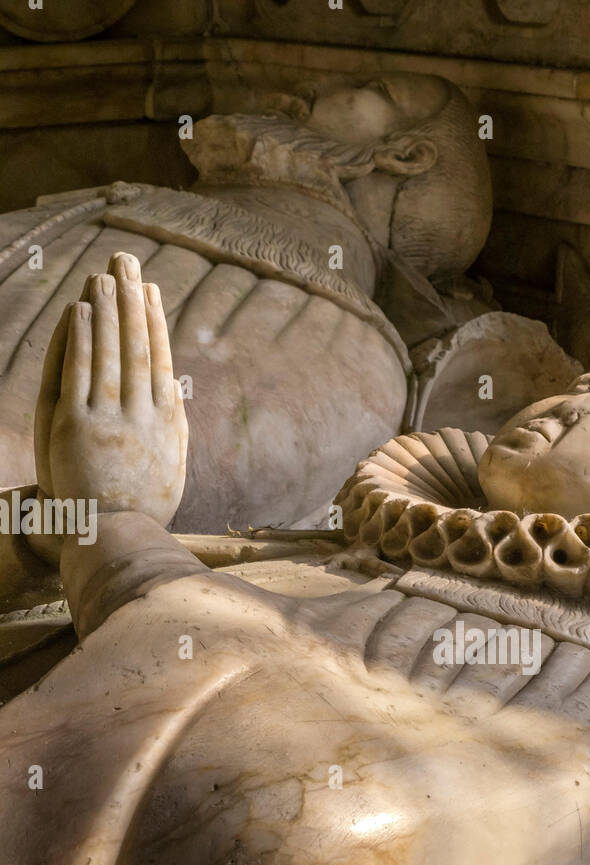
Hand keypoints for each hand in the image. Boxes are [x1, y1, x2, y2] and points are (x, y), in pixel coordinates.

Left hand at [31, 252, 186, 557]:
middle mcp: (142, 416)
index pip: (161, 358)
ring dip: (107, 310)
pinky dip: (81, 339)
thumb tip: (173, 388)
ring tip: (103, 274)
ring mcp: (110, 420)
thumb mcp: (170, 465)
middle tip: (127, 261)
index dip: (154, 320)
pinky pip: (79, 374)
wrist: (115, 538)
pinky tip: (80, 310)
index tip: (150, 289)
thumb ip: (172, 424)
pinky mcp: (76, 428)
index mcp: (167, 423)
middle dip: (132, 300)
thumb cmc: (143, 505)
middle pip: (138, 346)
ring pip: (110, 353)